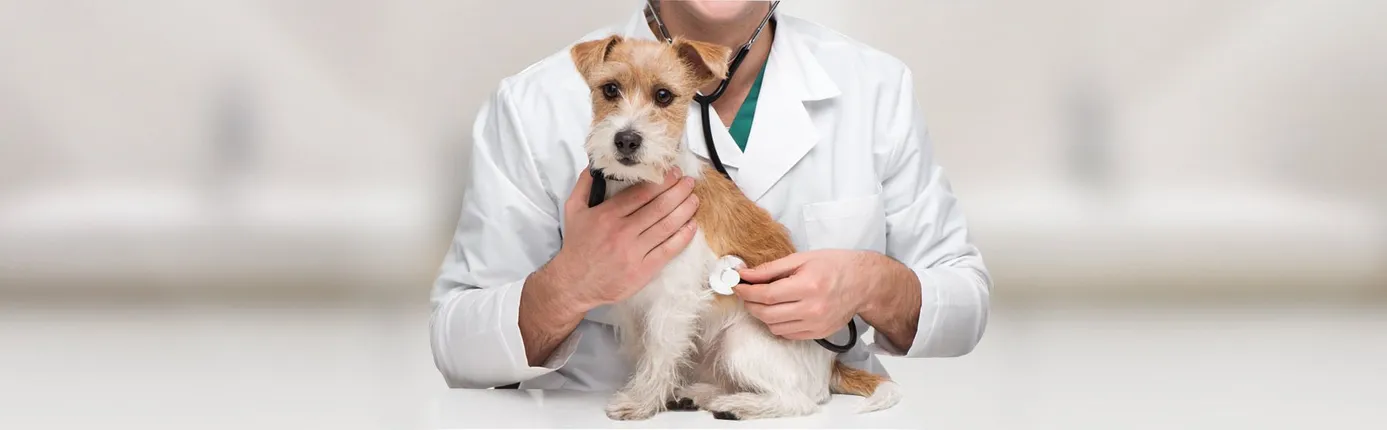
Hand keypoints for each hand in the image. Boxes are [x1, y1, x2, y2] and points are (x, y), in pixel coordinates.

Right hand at [534, 166, 699, 310]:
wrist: (574, 283)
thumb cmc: (577, 246)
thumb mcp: (573, 210)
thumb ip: (584, 185)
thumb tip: (596, 165)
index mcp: (607, 215)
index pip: (641, 193)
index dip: (662, 181)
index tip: (673, 173)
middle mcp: (622, 232)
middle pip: (658, 207)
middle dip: (678, 191)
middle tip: (689, 182)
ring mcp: (634, 252)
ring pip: (666, 226)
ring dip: (684, 211)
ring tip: (694, 199)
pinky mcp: (643, 270)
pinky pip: (668, 250)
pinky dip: (682, 237)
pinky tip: (691, 226)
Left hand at [734, 250, 879, 339]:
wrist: (864, 283)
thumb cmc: (834, 265)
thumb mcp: (802, 259)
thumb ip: (771, 269)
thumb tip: (745, 274)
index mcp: (808, 286)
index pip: (766, 294)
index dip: (746, 291)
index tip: (736, 284)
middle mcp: (812, 308)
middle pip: (767, 313)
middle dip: (750, 303)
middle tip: (745, 293)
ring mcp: (816, 324)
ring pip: (774, 327)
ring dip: (762, 315)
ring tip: (761, 301)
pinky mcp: (819, 334)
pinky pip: (787, 334)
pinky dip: (776, 324)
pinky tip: (777, 311)